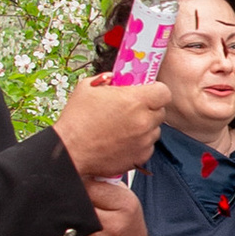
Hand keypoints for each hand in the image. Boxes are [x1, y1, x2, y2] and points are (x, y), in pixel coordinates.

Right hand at [53, 78, 167, 177]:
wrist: (70, 151)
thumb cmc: (76, 120)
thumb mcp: (87, 87)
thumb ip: (106, 79)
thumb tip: (114, 78)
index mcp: (135, 100)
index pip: (164, 92)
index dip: (156, 91)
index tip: (148, 92)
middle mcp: (143, 121)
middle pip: (160, 111)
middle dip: (149, 109)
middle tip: (133, 109)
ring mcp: (143, 141)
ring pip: (155, 130)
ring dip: (145, 127)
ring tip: (124, 127)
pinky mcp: (140, 157)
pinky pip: (148, 146)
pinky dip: (139, 143)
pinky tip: (122, 140)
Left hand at [71, 181, 146, 235]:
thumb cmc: (128, 223)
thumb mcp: (125, 198)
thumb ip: (104, 184)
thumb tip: (78, 172)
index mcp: (125, 205)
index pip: (90, 186)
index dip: (80, 183)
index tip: (76, 182)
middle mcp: (113, 225)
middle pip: (78, 204)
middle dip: (73, 200)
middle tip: (74, 199)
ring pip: (69, 221)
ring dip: (69, 217)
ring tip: (78, 216)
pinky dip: (68, 234)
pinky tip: (78, 232)